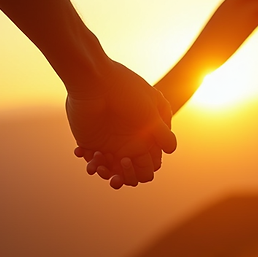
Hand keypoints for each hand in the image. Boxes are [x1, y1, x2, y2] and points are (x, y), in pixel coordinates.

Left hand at [66, 60, 175, 188]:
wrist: (94, 79)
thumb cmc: (126, 92)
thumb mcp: (150, 112)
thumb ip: (162, 134)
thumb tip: (172, 149)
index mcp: (146, 136)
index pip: (152, 162)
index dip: (147, 168)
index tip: (139, 161)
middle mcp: (130, 141)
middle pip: (133, 171)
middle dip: (127, 177)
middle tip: (117, 173)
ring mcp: (111, 143)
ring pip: (112, 171)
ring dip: (107, 173)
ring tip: (98, 166)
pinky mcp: (91, 142)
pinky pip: (93, 162)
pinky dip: (91, 163)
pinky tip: (85, 153)